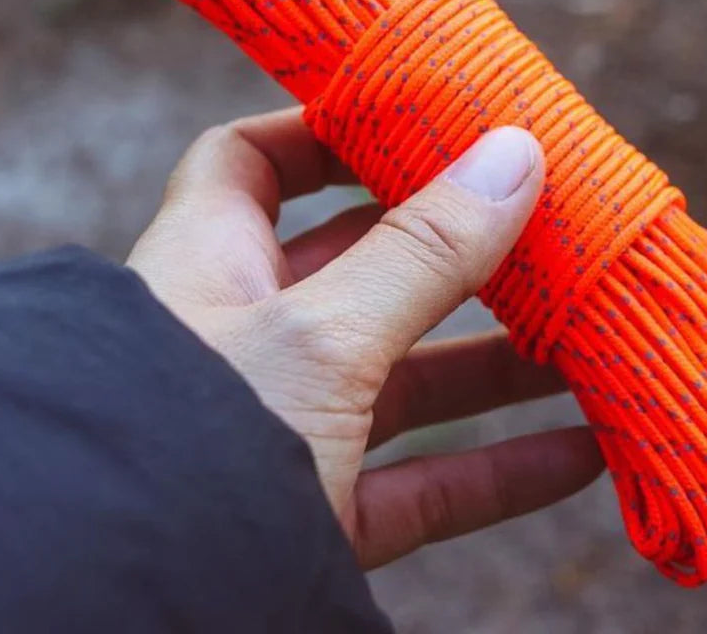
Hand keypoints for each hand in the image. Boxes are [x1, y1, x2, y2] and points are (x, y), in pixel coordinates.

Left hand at [128, 108, 602, 567]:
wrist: (121, 611)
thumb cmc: (199, 441)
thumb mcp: (321, 334)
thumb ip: (422, 251)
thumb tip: (515, 154)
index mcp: (212, 263)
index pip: (251, 162)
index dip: (323, 131)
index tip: (414, 122)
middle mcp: (245, 339)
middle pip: (360, 270)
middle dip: (453, 253)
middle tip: (538, 231)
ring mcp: (282, 430)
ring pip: (402, 382)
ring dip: (494, 368)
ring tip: (585, 340)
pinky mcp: (314, 516)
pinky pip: (418, 485)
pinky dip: (495, 472)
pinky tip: (579, 455)